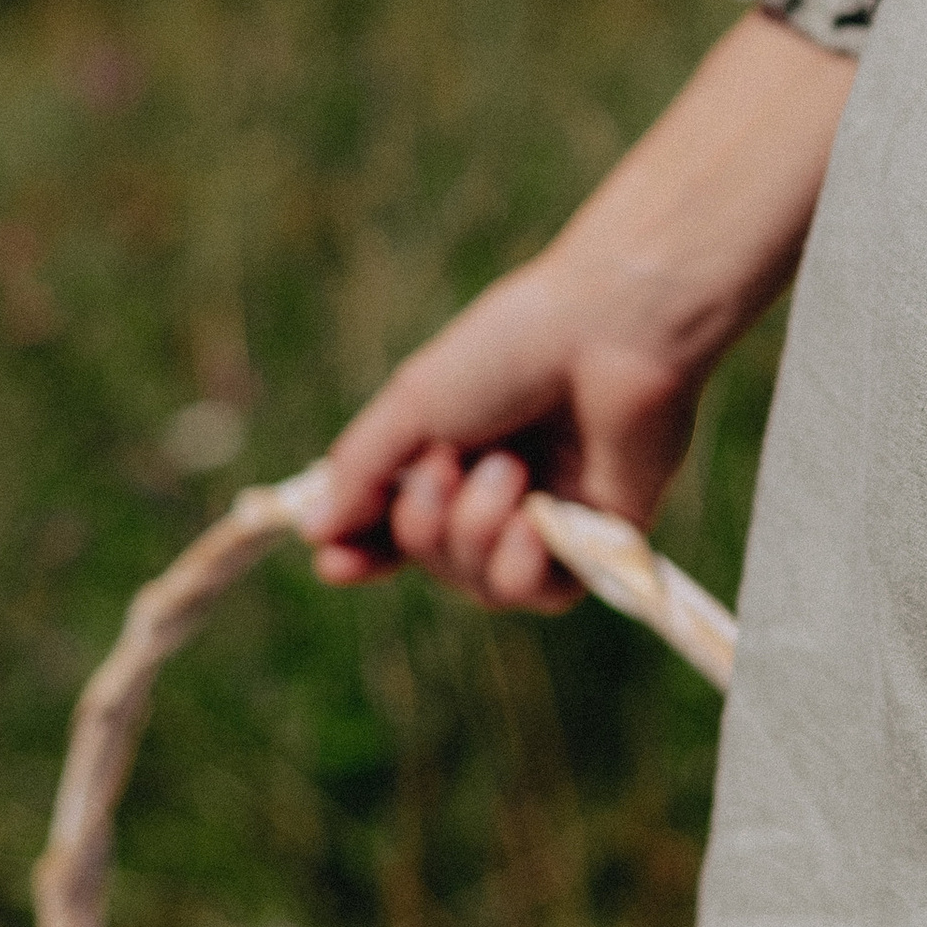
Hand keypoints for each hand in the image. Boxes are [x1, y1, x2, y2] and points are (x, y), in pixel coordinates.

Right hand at [298, 9, 853, 610]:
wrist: (611, 332)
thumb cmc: (511, 349)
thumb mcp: (414, 403)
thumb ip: (362, 470)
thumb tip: (314, 529)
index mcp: (454, 447)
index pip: (397, 524)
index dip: (364, 552)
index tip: (334, 566)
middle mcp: (501, 488)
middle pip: (434, 561)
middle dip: (424, 528)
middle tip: (448, 466)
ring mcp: (551, 516)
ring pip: (485, 586)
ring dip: (476, 537)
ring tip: (508, 472)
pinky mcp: (601, 539)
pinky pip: (543, 594)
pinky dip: (524, 567)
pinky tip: (533, 525)